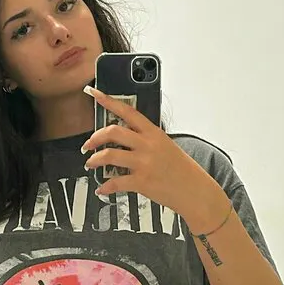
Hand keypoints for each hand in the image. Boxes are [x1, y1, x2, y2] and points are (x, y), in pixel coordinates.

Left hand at [82, 85, 209, 214]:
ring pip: (108, 155)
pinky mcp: (142, 182)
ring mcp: (144, 163)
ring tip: (91, 163)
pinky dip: (104, 187)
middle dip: (94, 137)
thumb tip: (123, 138)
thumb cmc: (181, 169)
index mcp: (153, 133)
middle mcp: (148, 145)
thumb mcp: (166, 145)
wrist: (195, 190)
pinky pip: (115, 182)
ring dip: (94, 160)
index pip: (127, 111)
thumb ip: (146, 139)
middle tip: (88, 144)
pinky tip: (102, 188)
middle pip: (112, 132)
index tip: (94, 94)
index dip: (108, 101)